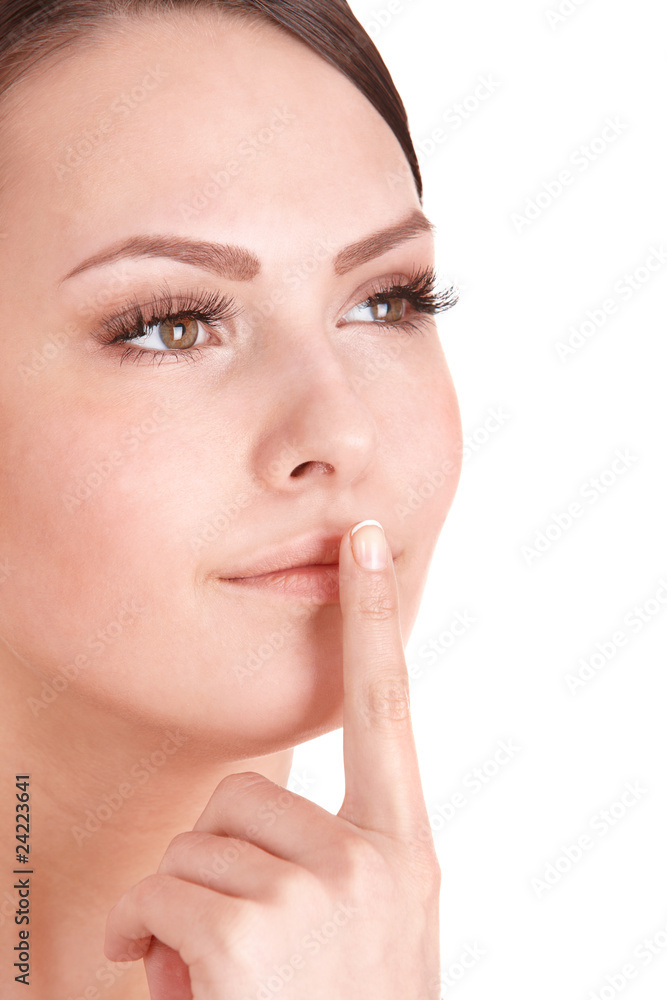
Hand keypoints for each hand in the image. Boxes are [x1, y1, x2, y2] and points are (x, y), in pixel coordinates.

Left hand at [104, 519, 441, 999]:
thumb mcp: (368, 929)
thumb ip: (332, 853)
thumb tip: (255, 804)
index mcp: (402, 848)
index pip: (388, 707)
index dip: (374, 618)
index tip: (364, 544)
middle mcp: (371, 859)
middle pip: (243, 791)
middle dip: (219, 861)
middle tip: (238, 942)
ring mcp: (314, 893)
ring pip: (194, 843)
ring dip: (183, 910)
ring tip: (217, 980)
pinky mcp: (249, 931)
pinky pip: (160, 891)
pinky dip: (146, 939)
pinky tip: (183, 990)